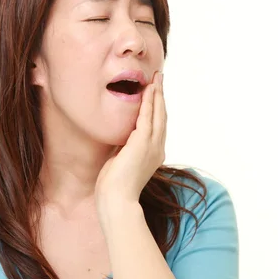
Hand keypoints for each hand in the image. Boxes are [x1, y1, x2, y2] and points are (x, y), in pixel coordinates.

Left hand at [95, 71, 165, 213]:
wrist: (116, 200)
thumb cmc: (115, 186)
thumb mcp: (121, 160)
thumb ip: (125, 146)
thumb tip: (121, 135)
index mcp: (154, 153)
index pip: (158, 125)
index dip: (158, 107)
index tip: (156, 92)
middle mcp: (158, 148)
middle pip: (162, 115)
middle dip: (161, 95)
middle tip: (160, 78)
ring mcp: (152, 146)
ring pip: (157, 113)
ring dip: (157, 94)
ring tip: (157, 79)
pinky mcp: (142, 143)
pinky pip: (147, 117)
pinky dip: (149, 102)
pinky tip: (148, 90)